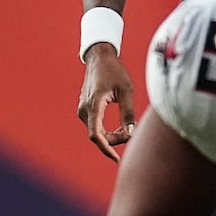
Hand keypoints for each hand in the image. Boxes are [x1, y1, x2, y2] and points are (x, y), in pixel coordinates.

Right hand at [77, 43, 135, 161]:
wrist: (100, 57)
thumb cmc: (115, 71)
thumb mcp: (126, 89)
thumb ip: (128, 112)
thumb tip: (131, 133)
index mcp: (94, 104)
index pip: (96, 135)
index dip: (106, 149)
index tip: (117, 158)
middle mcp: (84, 109)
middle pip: (98, 136)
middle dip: (114, 141)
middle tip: (132, 135)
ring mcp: (83, 109)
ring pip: (96, 132)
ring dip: (110, 136)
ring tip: (127, 131)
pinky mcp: (85, 108)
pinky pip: (94, 126)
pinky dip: (106, 130)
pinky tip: (119, 128)